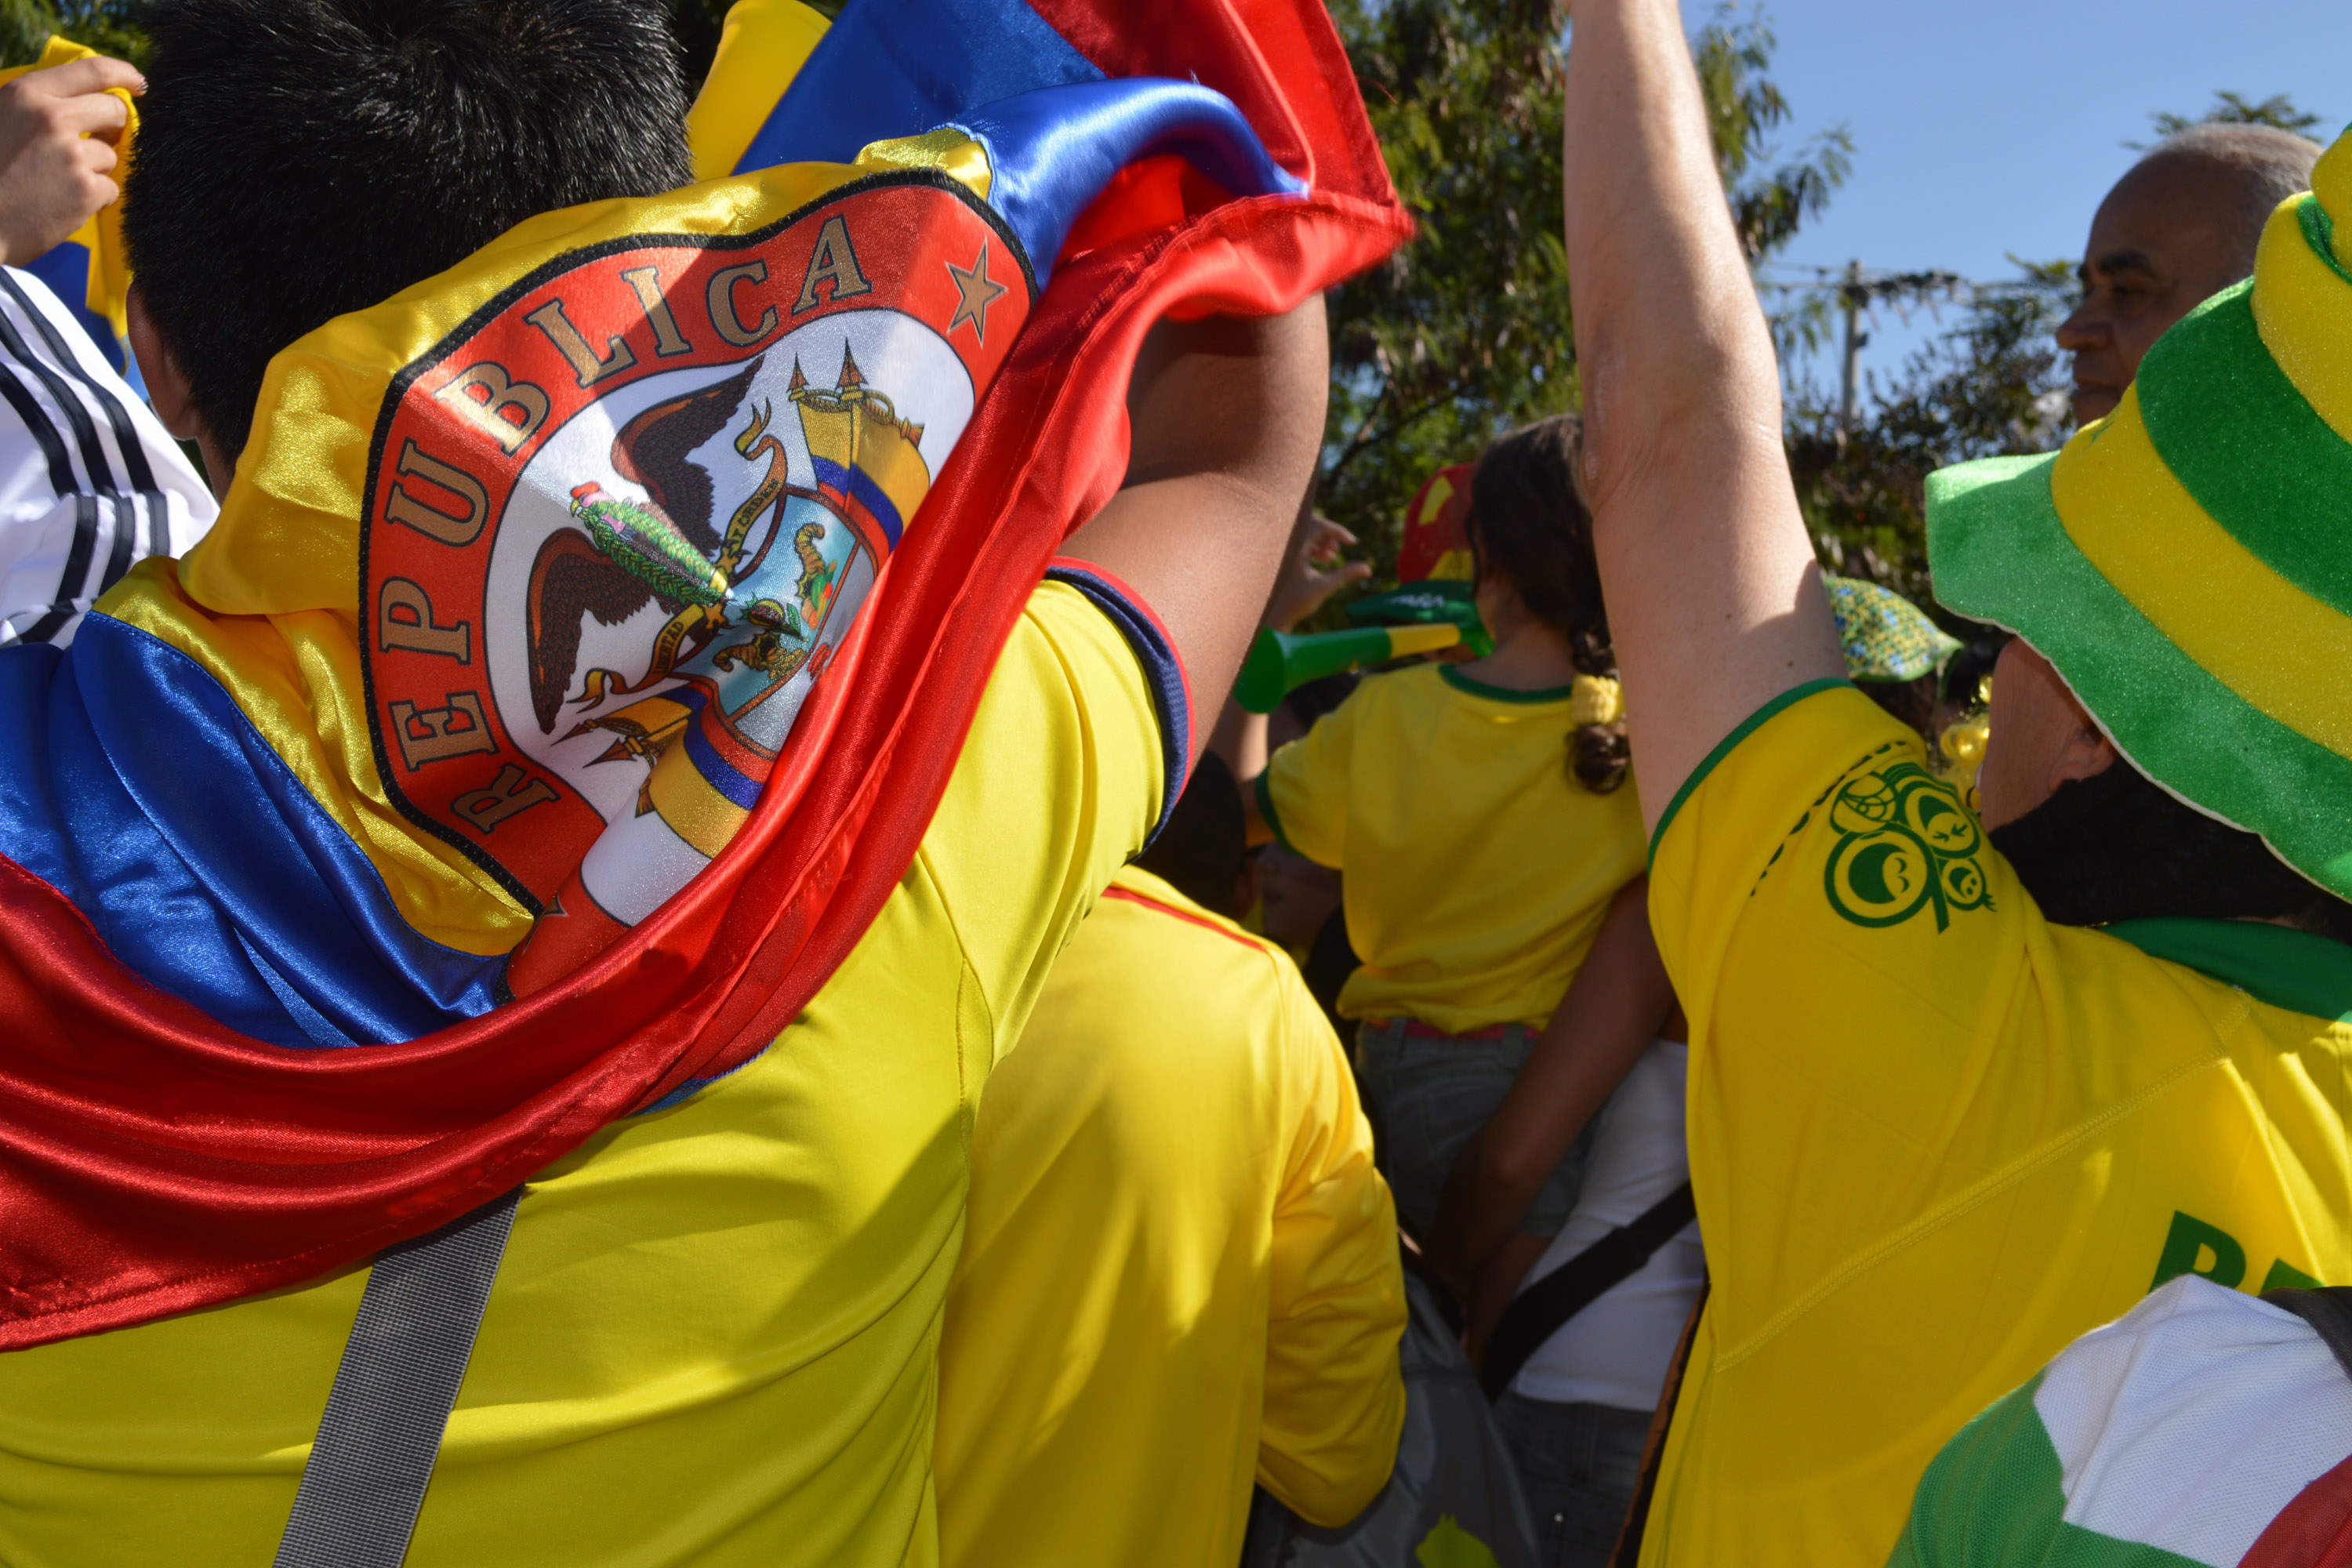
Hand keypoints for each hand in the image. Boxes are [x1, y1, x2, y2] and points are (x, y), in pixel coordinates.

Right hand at [0, 56, 141, 268]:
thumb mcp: (1, 117)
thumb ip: (37, 105)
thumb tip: (82, 99)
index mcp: (27, 94)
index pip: (93, 71)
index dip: (124, 74)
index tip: (138, 84)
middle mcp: (52, 118)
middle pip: (115, 110)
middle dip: (115, 125)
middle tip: (103, 138)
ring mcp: (72, 155)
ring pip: (110, 154)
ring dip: (95, 168)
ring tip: (59, 180)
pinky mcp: (86, 190)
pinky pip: (110, 188)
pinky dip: (94, 197)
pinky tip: (64, 203)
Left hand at [1264, 514, 1369, 631]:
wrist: (1273, 616)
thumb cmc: (1297, 603)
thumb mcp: (1325, 587)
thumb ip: (1346, 574)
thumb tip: (1368, 569)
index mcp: (1294, 548)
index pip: (1319, 526)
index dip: (1339, 532)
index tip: (1353, 543)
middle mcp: (1285, 544)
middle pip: (1311, 523)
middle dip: (1329, 534)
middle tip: (1339, 549)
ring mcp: (1281, 548)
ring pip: (1304, 530)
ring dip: (1322, 540)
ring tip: (1331, 557)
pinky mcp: (1280, 553)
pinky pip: (1298, 538)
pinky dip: (1313, 544)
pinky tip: (1324, 558)